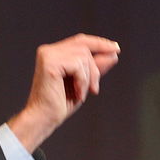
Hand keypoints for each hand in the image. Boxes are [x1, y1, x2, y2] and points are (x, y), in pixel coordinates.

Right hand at [8, 34, 118, 151]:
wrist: (44, 119)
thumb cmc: (59, 104)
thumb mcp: (84, 83)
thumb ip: (95, 68)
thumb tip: (113, 54)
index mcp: (53, 53)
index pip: (81, 41)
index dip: (99, 43)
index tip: (115, 49)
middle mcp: (48, 51)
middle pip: (84, 46)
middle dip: (95, 67)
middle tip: (95, 89)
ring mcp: (48, 55)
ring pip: (83, 56)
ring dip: (88, 78)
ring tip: (82, 94)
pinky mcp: (50, 63)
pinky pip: (78, 65)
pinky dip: (83, 81)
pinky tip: (77, 94)